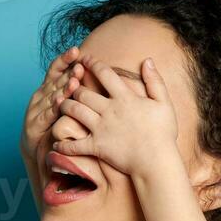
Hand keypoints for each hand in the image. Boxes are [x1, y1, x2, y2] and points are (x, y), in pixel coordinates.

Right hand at [20, 47, 84, 167]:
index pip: (56, 69)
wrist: (35, 149)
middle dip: (67, 72)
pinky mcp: (33, 125)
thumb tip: (99, 75)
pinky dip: (52, 109)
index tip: (76, 50)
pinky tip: (60, 103)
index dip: (65, 59)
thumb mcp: (66, 103)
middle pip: (55, 81)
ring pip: (51, 96)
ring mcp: (36, 109)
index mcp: (49, 88)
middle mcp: (41, 95)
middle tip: (80, 66)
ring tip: (73, 82)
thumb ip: (77, 89)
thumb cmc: (54, 123)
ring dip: (62, 89)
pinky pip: (45, 116)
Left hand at [52, 55, 178, 176]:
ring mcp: (100, 128)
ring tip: (60, 104)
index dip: (92, 63)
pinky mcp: (96, 146)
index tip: (84, 59)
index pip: (104, 74)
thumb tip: (147, 60)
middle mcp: (109, 110)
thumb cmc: (163, 133)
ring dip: (64, 106)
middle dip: (74, 86)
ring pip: (74, 111)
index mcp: (125, 97)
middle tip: (70, 85)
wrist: (156, 161)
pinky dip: (63, 145)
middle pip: (83, 92)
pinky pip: (74, 144)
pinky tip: (56, 144)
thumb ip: (155, 80)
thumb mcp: (164, 103)